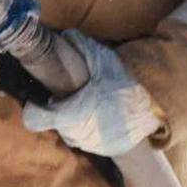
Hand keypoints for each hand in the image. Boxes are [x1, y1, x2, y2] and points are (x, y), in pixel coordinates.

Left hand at [21, 31, 160, 157]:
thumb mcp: (101, 59)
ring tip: (89, 104)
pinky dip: (90, 129)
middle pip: (54, 124)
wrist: (153, 107)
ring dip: (73, 121)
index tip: (39, 101)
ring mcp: (90, 145)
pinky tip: (101, 115)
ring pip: (70, 133)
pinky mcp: (103, 151)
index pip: (34, 119)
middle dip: (58, 110)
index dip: (33, 109)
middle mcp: (76, 133)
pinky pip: (87, 140)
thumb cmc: (123, 83)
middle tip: (71, 95)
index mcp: (70, 113)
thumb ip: (78, 46)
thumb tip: (62, 35)